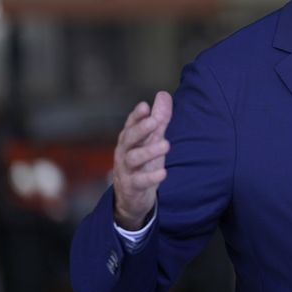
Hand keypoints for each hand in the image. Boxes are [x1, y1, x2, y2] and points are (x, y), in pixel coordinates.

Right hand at [112, 91, 171, 229]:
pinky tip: (163, 173)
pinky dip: (151, 177)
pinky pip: (139, 181)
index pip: (131, 124)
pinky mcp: (133, 187)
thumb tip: (163, 94)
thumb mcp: (152, 139)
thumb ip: (159, 119)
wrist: (131, 197)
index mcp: (129, 140)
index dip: (137, 116)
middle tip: (154, 121)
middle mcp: (125, 152)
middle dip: (140, 129)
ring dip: (149, 151)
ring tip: (166, 144)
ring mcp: (127, 170)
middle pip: (129, 138)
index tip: (145, 106)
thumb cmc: (143, 163)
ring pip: (134, 158)